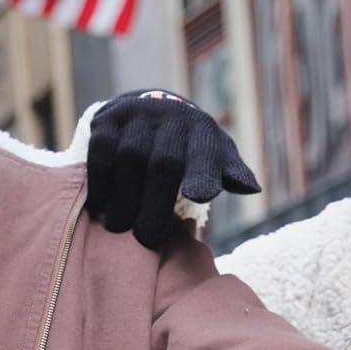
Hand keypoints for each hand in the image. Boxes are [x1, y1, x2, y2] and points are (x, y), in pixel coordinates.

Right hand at [86, 89, 259, 250]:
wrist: (150, 110)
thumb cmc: (188, 148)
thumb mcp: (215, 156)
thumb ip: (231, 173)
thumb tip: (250, 187)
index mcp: (201, 130)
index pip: (206, 153)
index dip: (203, 173)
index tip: (200, 196)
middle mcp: (170, 117)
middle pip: (164, 163)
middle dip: (155, 205)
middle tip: (147, 239)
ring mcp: (137, 115)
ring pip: (129, 159)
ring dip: (124, 198)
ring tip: (120, 227)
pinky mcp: (107, 119)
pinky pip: (101, 153)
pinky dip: (100, 182)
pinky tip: (101, 206)